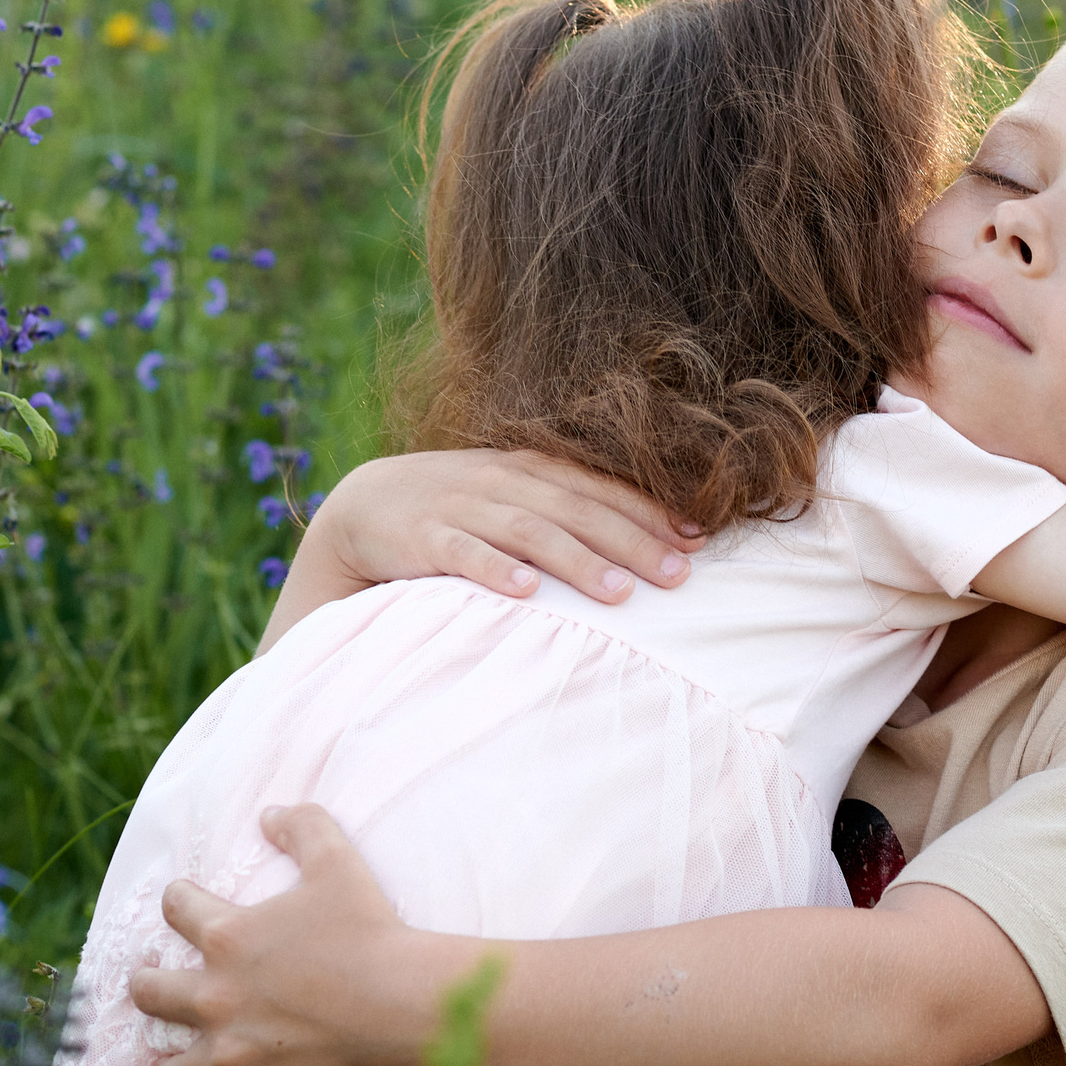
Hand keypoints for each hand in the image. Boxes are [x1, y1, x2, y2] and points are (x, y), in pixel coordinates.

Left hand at [129, 804, 466, 1065]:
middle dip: (148, 986)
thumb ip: (302, 827)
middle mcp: (214, 998)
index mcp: (227, 937)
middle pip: (149, 993)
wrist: (402, 1005)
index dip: (179, 900)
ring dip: (171, 1061)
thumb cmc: (370, 932)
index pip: (176, 908)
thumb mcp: (338, 862)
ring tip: (175, 1060)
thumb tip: (270, 812)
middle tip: (156, 985)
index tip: (185, 902)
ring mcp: (231, 1055)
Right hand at [261, 450, 704, 652]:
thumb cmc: (459, 507)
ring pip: (530, 532)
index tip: (700, 539)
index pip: (600, 488)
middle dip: (633, 542)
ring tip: (620, 595)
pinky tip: (526, 592)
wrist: (366, 505)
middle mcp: (503, 483)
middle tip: (680, 575)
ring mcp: (463, 508)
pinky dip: (495, 570)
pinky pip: (463, 554)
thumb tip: (645, 536)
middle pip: (578, 511)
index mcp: (530, 469)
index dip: (650, 511)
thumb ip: (567, 508)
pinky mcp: (424, 539)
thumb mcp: (513, 495)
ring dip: (578, 562)